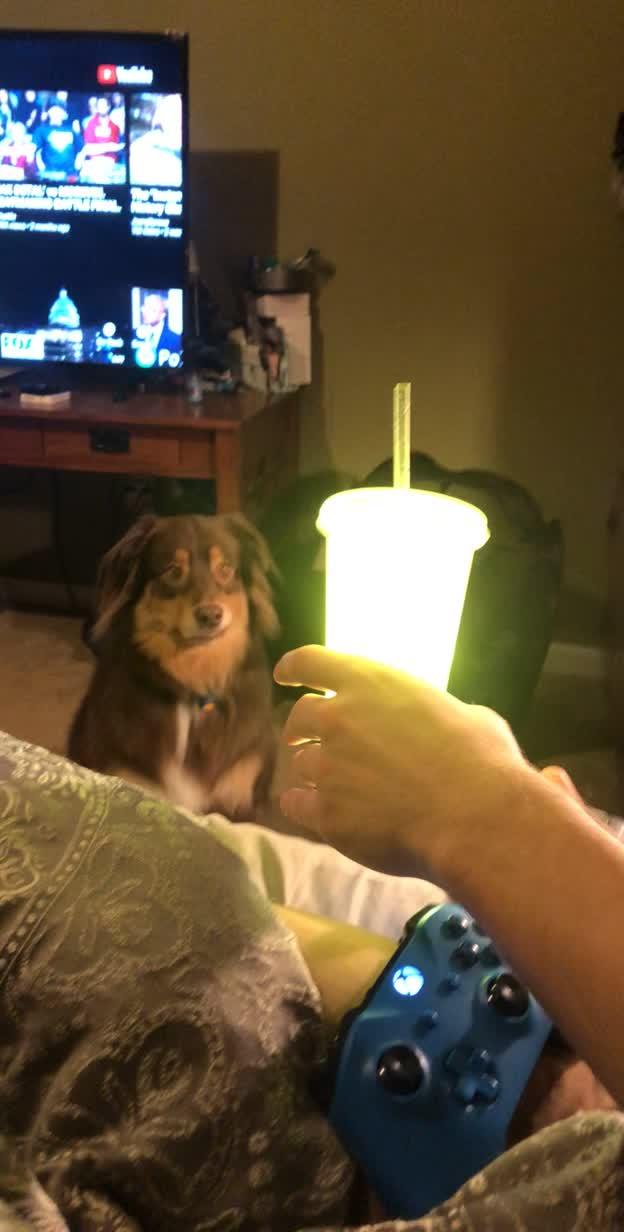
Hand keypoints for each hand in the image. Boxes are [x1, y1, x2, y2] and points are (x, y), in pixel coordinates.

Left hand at [274, 646, 529, 879]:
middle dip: (302, 728)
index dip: (294, 667)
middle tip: (308, 739)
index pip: (311, 661)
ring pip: (299, 764)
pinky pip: (296, 805)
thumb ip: (435, 712)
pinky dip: (302, 806)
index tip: (285, 673)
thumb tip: (448, 722)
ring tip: (328, 784)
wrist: (473, 815)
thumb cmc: (480, 758)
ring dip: (311, 771)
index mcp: (370, 683)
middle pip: (299, 717)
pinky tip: (312, 812)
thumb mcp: (464, 713)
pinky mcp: (326, 812)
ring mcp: (328, 767)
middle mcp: (339, 718)